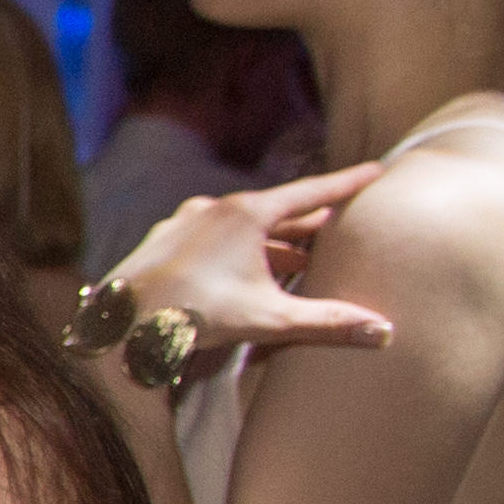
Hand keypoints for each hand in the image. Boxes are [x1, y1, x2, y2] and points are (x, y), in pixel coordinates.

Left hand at [104, 166, 395, 359]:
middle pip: (279, 211)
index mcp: (246, 214)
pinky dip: (240, 250)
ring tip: (304, 258)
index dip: (347, 184)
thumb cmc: (193, 316)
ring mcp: (185, 223)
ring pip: (244, 227)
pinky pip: (214, 239)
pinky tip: (248, 270)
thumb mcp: (269, 318)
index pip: (311, 193)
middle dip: (312, 220)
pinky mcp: (164, 243)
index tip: (376, 171)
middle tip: (344, 221)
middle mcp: (214, 209)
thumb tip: (384, 333)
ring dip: (276, 242)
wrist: (118, 324)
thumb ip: (328, 323)